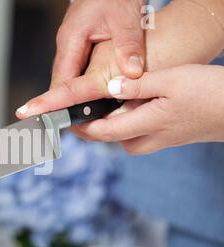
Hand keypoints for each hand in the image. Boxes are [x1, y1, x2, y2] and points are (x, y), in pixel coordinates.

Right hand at [17, 0, 223, 117]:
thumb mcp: (126, 17)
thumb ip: (128, 46)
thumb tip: (131, 73)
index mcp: (71, 39)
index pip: (60, 79)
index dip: (51, 101)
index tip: (40, 117)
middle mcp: (67, 45)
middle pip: (62, 83)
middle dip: (63, 106)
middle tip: (71, 129)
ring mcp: (72, 47)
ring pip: (69, 79)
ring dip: (73, 99)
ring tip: (80, 121)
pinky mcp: (80, 47)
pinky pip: (77, 72)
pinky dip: (82, 88)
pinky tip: (91, 99)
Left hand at [77, 64, 223, 153]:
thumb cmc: (211, 94)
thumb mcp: (172, 80)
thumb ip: (138, 85)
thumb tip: (109, 89)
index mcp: (146, 124)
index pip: (102, 132)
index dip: (80, 128)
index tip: (63, 122)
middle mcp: (150, 138)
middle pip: (111, 138)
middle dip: (91, 129)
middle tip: (77, 114)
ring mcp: (160, 139)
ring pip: (125, 137)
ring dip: (109, 126)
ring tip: (99, 109)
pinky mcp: (168, 136)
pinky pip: (139, 133)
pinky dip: (126, 124)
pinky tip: (128, 108)